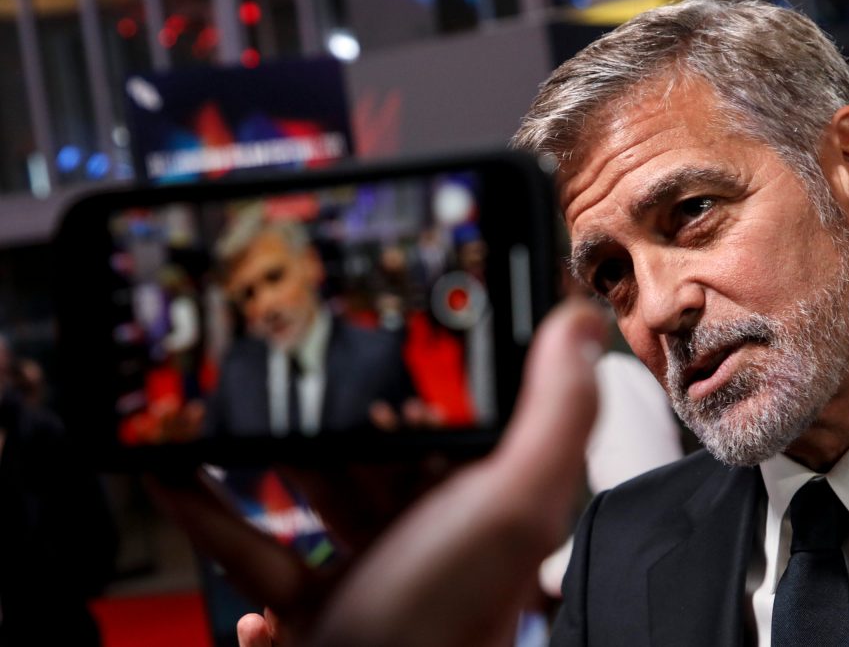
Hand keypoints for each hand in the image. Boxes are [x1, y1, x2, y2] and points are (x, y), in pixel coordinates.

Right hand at [150, 299, 605, 645]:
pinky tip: (177, 483)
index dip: (423, 382)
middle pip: (374, 452)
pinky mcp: (315, 608)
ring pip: (310, 494)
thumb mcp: (510, 504)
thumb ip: (553, 413)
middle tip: (293, 367)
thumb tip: (580, 323)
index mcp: (482, 506)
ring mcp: (370, 572)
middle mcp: (429, 537)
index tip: (389, 338)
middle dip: (333, 412)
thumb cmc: (447, 624)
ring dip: (266, 456)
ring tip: (227, 412)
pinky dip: (210, 517)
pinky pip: (253, 550)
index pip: (457, 423)